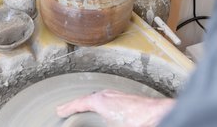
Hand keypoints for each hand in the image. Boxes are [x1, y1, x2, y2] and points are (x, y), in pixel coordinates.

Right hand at [57, 90, 174, 126]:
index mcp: (99, 100)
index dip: (67, 108)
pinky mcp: (124, 99)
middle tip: (65, 110)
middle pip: (85, 99)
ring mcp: (115, 95)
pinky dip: (98, 104)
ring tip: (82, 110)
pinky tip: (102, 111)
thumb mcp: (111, 125)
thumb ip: (96, 123)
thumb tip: (93, 121)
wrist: (159, 115)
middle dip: (75, 105)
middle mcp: (105, 94)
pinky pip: (105, 100)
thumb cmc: (136, 121)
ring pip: (96, 98)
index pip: (78, 103)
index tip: (58, 110)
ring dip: (87, 104)